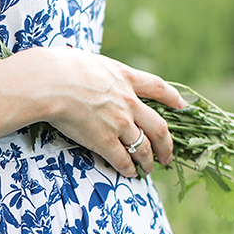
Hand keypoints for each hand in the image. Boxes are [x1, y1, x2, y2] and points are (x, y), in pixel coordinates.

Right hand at [35, 48, 184, 177]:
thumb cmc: (59, 67)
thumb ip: (95, 70)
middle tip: (168, 156)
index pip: (158, 88)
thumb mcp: (88, 60)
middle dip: (166, 144)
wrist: (51, 83)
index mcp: (125, 78)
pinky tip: (130, 174)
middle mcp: (129, 102)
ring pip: (143, 147)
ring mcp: (119, 123)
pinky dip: (129, 169)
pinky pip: (123, 159)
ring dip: (148, 161)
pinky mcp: (105, 140)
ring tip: (149, 170)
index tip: (181, 106)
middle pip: (159, 127)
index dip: (172, 98)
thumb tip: (83, 67)